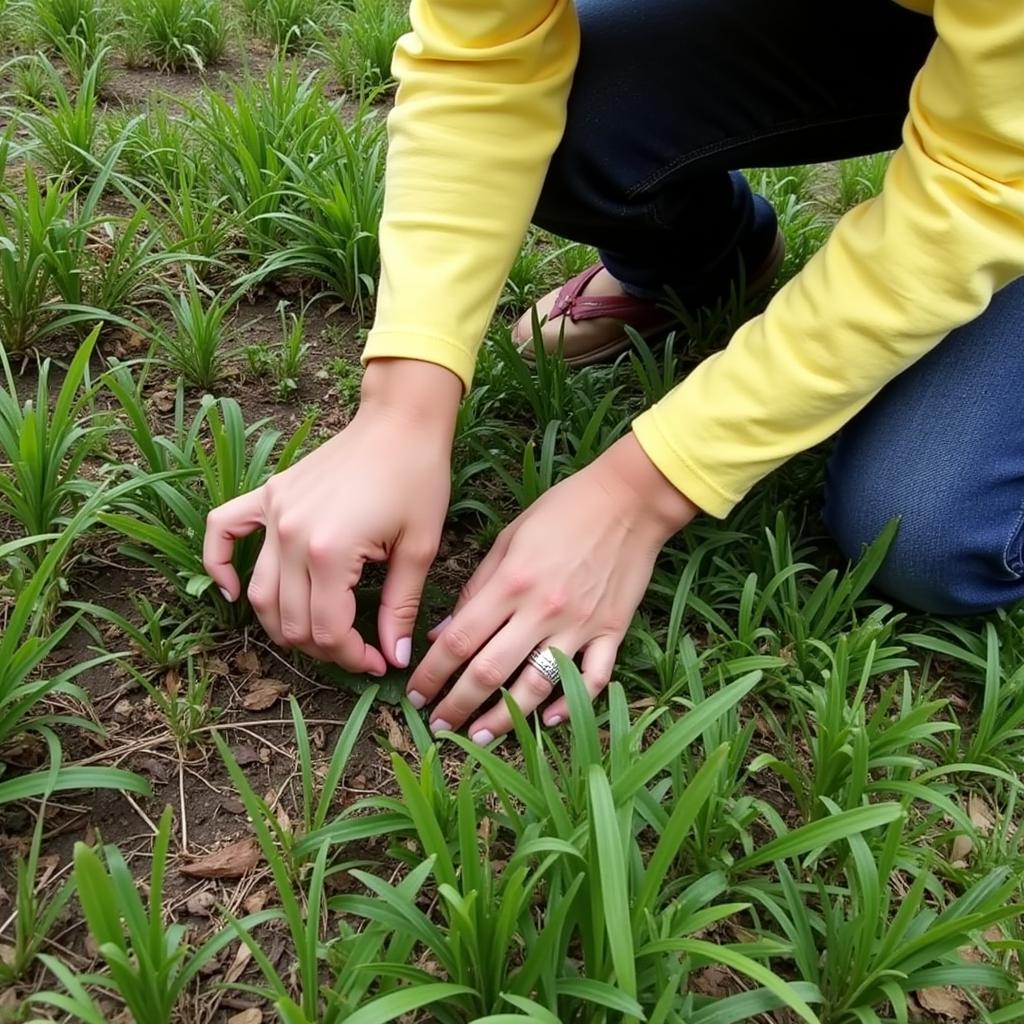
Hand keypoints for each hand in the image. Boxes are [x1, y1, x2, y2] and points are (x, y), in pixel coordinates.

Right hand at [203, 359, 461, 673]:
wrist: (401, 422)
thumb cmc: (418, 478)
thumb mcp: (420, 549)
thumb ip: (400, 608)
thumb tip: (396, 657)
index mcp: (329, 551)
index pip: (327, 630)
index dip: (352, 658)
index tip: (378, 662)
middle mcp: (291, 534)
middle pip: (290, 620)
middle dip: (324, 648)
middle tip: (356, 650)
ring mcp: (274, 512)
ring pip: (258, 592)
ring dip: (282, 624)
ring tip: (317, 634)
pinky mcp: (268, 494)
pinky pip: (223, 530)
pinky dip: (219, 563)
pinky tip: (233, 591)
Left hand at [406, 433, 698, 740]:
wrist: (630, 499)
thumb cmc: (563, 511)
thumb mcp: (509, 538)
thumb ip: (476, 588)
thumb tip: (443, 633)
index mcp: (511, 582)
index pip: (459, 640)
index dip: (432, 673)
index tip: (417, 693)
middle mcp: (542, 610)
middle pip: (490, 672)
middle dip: (458, 704)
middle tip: (439, 725)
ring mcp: (579, 625)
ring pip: (537, 686)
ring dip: (504, 718)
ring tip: (480, 736)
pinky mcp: (611, 631)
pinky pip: (592, 679)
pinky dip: (571, 703)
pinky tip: (548, 720)